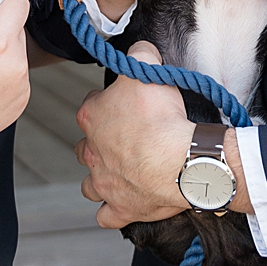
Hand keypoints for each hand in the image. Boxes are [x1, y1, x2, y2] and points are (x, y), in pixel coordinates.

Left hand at [75, 42, 194, 227]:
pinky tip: (124, 202)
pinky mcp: (120, 208)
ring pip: (90, 183)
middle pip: (85, 146)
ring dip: (101, 177)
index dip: (109, 102)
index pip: (91, 104)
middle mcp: (91, 151)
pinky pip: (106, 215)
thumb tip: (139, 50)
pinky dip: (112, 210)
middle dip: (100, 143)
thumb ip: (139, 53)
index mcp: (92, 117)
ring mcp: (104, 182)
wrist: (180, 160)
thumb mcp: (148, 67)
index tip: (127, 103)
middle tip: (125, 138)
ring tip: (121, 171)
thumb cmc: (162, 117)